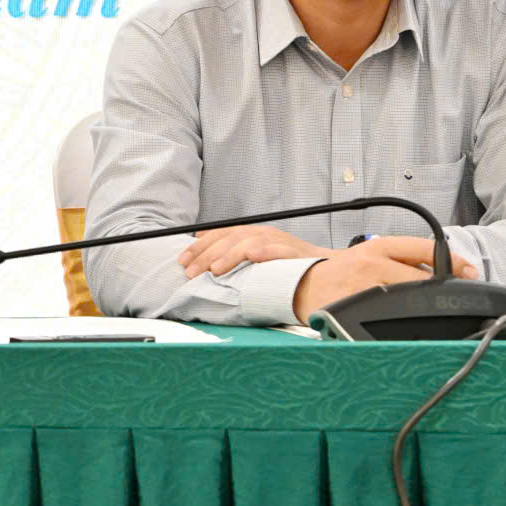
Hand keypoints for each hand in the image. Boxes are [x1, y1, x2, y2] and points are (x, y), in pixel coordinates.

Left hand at [178, 224, 325, 276]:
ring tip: (215, 269)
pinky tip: (253, 257)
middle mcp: (263, 234)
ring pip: (250, 242)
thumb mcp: (256, 255)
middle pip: (230, 239)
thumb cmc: (287, 264)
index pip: (220, 235)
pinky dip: (265, 252)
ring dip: (231, 255)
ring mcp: (279, 241)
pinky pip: (279, 250)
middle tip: (191, 271)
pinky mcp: (296, 253)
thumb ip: (232, 253)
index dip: (199, 246)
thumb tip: (202, 249)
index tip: (182, 261)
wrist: (323, 267)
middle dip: (207, 254)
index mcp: (251, 234)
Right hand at [293, 235, 477, 319]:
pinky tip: (410, 327)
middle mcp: (371, 264)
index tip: (471, 272)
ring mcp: (362, 287)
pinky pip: (386, 319)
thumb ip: (405, 259)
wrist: (302, 284)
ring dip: (426, 309)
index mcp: (378, 246)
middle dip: (442, 291)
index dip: (453, 260)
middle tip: (456, 300)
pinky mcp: (352, 308)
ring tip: (434, 315)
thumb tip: (448, 270)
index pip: (424, 247)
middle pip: (421, 278)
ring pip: (407, 299)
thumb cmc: (342, 271)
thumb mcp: (371, 253)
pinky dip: (403, 324)